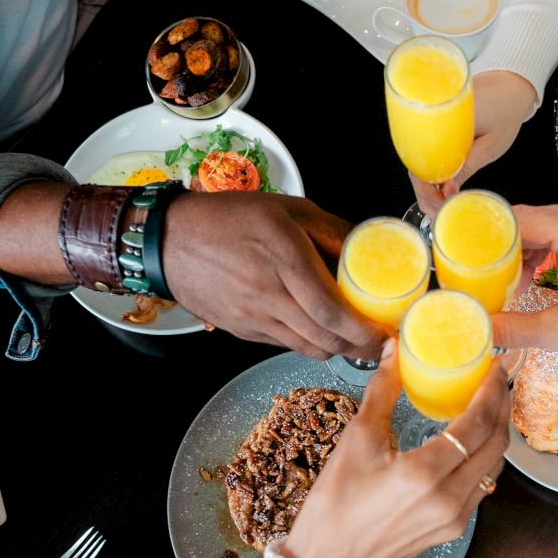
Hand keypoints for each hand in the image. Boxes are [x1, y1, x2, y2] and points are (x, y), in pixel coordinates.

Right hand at [164, 191, 383, 358]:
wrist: (171, 241)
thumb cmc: (229, 218)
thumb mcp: (288, 208)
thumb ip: (331, 230)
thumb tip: (368, 247)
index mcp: (284, 258)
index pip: (332, 311)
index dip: (364, 331)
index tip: (386, 334)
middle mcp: (268, 295)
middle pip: (325, 339)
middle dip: (360, 348)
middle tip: (380, 342)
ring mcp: (253, 318)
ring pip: (307, 348)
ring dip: (336, 349)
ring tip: (354, 337)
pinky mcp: (242, 331)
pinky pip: (285, 345)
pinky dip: (309, 342)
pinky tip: (317, 328)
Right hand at [278, 343, 508, 557]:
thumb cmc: (335, 505)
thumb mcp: (356, 441)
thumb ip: (382, 391)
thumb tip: (395, 350)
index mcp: (424, 475)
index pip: (477, 424)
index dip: (491, 392)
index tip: (494, 367)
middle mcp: (448, 499)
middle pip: (496, 444)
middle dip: (501, 408)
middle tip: (496, 380)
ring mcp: (455, 519)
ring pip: (493, 467)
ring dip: (496, 434)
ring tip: (488, 405)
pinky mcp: (452, 530)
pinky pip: (481, 487)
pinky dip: (483, 459)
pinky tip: (471, 441)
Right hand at [409, 69, 536, 217]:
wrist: (511, 82)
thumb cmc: (506, 108)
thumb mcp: (492, 144)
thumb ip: (468, 165)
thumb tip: (448, 192)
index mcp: (443, 119)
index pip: (420, 159)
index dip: (424, 187)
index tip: (436, 206)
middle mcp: (431, 118)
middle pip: (415, 162)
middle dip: (424, 191)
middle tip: (437, 213)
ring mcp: (432, 122)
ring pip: (419, 159)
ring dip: (426, 184)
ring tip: (438, 206)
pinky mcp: (437, 127)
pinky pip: (427, 151)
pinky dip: (430, 171)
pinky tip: (439, 188)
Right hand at [491, 202, 557, 377]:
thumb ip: (515, 327)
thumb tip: (478, 328)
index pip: (520, 218)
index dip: (488, 233)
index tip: (464, 247)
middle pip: (533, 219)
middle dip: (506, 246)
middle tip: (481, 272)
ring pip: (549, 225)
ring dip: (527, 251)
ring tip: (510, 283)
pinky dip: (549, 251)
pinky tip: (538, 279)